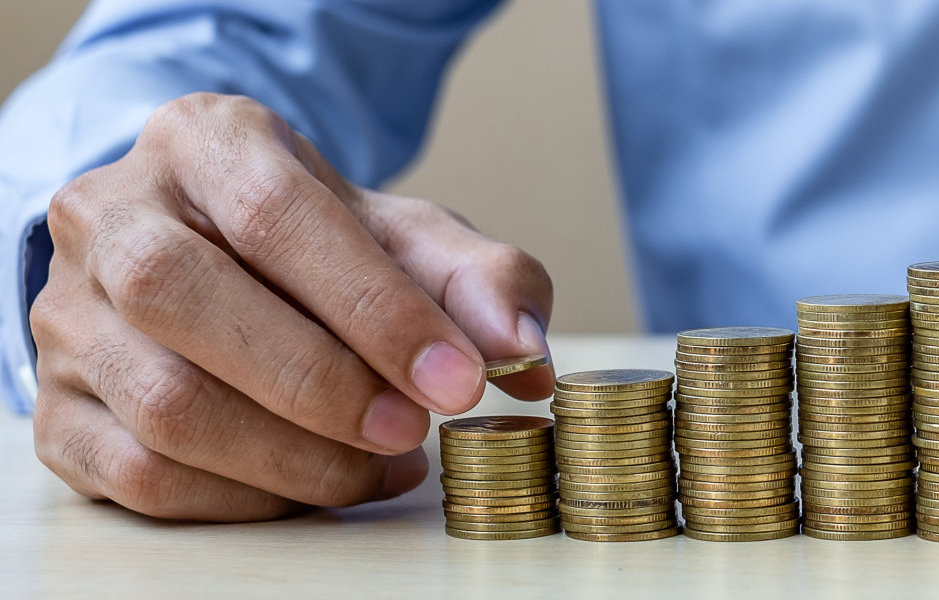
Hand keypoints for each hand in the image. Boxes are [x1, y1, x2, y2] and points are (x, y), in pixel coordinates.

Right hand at [29, 93, 555, 520]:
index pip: (275, 214)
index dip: (373, 306)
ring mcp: (69, 317)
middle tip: (414, 429)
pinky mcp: (57, 411)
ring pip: (165, 402)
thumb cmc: (322, 250)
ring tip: (382, 465)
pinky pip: (142, 475)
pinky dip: (247, 499)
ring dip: (294, 456)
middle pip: (188, 297)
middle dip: (323, 383)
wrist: (216, 264)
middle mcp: (111, 216)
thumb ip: (481, 280)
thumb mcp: (410, 238)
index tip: (459, 377)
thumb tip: (521, 348)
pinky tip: (319, 486)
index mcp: (203, 142)